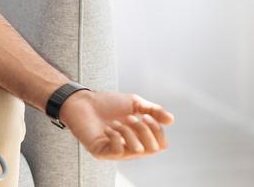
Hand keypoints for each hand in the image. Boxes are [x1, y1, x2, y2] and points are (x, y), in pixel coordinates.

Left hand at [58, 90, 175, 159]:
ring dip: (128, 131)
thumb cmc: (107, 103)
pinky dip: (116, 137)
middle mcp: (130, 148)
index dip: (158, 131)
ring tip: (116, 122)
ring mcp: (116, 152)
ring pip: (137, 150)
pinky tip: (108, 129)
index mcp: (140, 138)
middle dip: (144, 130)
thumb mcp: (134, 103)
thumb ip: (153, 110)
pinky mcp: (101, 153)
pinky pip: (118, 151)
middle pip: (152, 149)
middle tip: (129, 117)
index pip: (161, 145)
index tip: (145, 115)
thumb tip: (172, 120)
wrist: (82, 101)